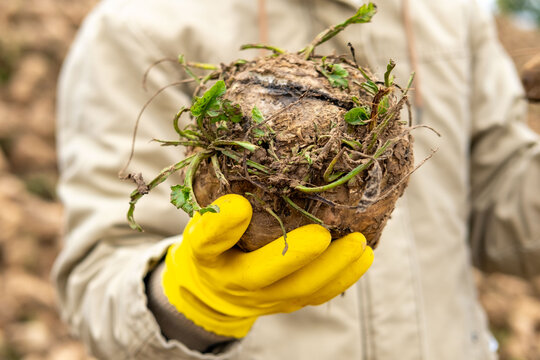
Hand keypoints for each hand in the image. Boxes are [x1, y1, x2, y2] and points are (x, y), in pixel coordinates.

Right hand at [162, 194, 372, 337]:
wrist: (214, 289)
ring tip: (359, 245)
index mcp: (206, 255)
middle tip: (323, 234)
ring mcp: (263, 298)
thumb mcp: (204, 223)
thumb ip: (218, 211)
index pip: (206, 241)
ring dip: (332, 268)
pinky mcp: (286, 303)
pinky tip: (363, 257)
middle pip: (263, 274)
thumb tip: (245, 191)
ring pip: (299, 289)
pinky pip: (316, 295)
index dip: (222, 226)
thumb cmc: (214, 244)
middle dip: (296, 255)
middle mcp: (234, 282)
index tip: (239, 204)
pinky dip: (342, 278)